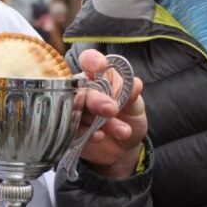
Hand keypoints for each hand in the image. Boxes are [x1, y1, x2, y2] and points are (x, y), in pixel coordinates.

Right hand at [75, 49, 145, 179]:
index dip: (91, 61)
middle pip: (80, 89)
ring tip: (123, 131)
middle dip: (95, 99)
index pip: (88, 61)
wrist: (126, 146)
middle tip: (112, 109)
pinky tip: (101, 136)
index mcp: (97, 77)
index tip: (100, 66)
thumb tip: (135, 84)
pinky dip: (88, 133)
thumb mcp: (135, 105)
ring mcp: (74, 111)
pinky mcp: (71, 131)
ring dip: (99, 121)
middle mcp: (83, 91)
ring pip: (78, 111)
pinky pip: (73, 130)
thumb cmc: (128, 117)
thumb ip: (131, 94)